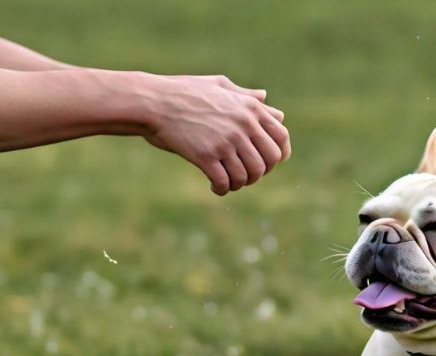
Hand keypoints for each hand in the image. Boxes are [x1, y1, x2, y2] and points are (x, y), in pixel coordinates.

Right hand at [141, 74, 290, 194]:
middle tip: (244, 176)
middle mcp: (242, 125)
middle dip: (259, 174)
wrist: (154, 102)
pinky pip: (225, 182)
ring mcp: (225, 141)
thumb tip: (266, 99)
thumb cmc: (184, 92)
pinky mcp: (206, 156)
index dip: (279, 156)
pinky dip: (222, 190)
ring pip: (248, 176)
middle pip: (268, 162)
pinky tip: (214, 187)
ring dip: (239, 184)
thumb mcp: (218, 86)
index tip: (267, 165)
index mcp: (249, 108)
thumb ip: (244, 95)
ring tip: (228, 182)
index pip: (281, 137)